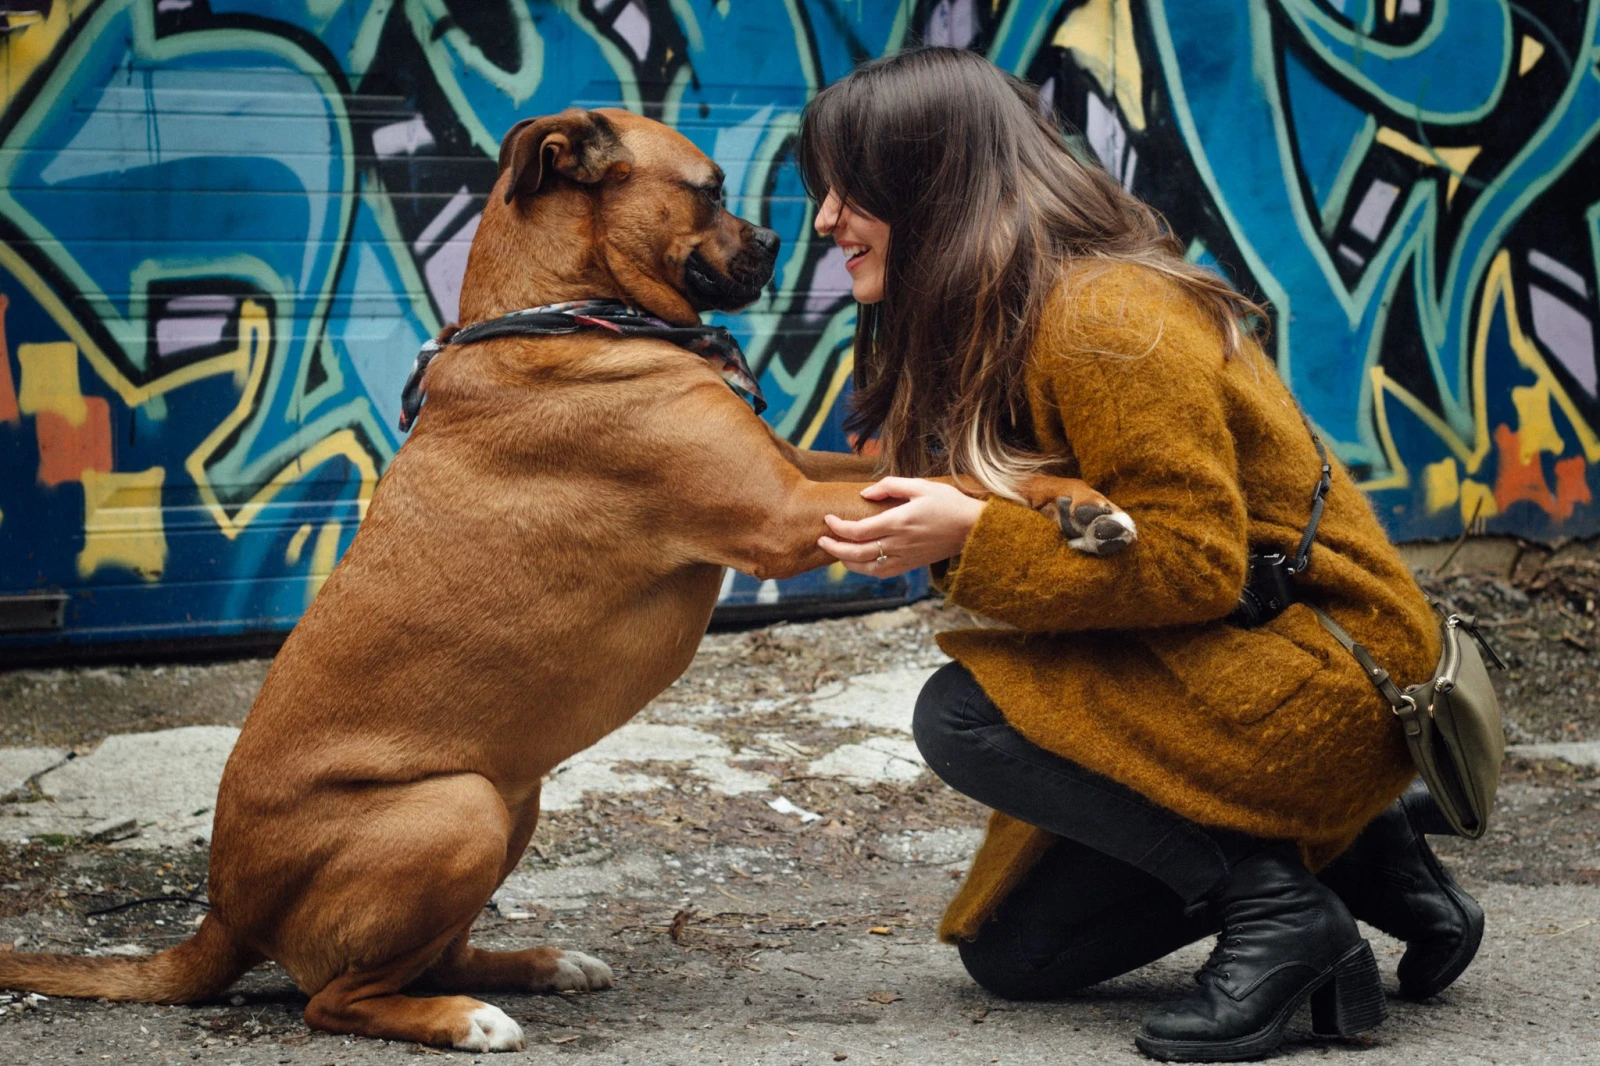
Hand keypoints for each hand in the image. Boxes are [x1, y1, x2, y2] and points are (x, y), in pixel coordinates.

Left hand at [819, 477, 984, 576]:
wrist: (973, 529)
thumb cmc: (948, 503)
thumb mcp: (921, 486)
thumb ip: (891, 486)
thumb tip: (865, 493)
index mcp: (899, 522)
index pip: (858, 530)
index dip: (838, 527)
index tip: (828, 519)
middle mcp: (899, 543)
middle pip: (857, 553)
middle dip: (834, 548)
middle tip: (821, 540)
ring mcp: (905, 557)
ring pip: (867, 568)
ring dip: (846, 562)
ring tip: (836, 552)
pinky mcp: (910, 565)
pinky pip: (881, 573)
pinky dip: (865, 570)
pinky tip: (857, 562)